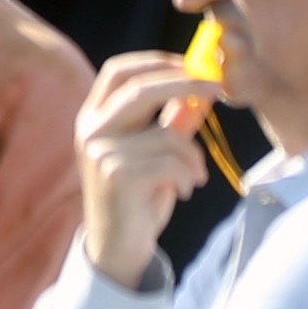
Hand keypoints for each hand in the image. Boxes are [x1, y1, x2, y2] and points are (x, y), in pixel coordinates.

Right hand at [73, 50, 223, 291]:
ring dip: (193, 156)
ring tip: (194, 177)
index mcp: (93, 116)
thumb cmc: (138, 196)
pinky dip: (187, 176)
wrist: (118, 247)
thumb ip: (171, 121)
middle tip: (217, 88)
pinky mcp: (117, 176)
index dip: (155, 61)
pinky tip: (182, 191)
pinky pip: (170, 162)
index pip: (118, 71)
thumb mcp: (154, 152)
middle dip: (184, 83)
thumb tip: (200, 90)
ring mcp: (100, 152)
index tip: (191, 63)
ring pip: (166, 134)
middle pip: (140, 89)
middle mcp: (90, 130)